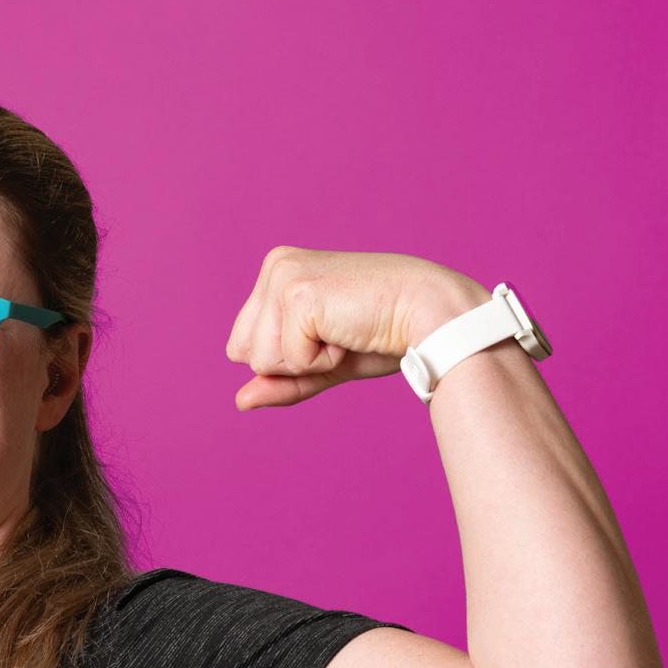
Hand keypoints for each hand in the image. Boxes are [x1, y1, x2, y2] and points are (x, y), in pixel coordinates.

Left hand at [225, 248, 483, 408]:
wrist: (429, 316)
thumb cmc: (383, 335)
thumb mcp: (322, 363)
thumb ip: (281, 381)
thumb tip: (239, 402)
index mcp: (278, 271)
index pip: (241, 345)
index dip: (284, 360)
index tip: (328, 334)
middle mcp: (276, 266)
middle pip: (243, 352)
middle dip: (290, 362)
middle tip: (339, 334)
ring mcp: (284, 277)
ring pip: (260, 359)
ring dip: (307, 361)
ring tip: (345, 331)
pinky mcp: (298, 296)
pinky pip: (288, 361)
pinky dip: (322, 361)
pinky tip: (350, 332)